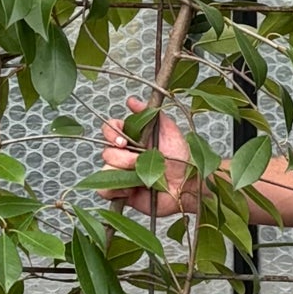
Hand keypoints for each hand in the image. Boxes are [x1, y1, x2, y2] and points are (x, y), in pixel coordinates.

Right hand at [99, 97, 195, 215]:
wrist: (188, 186)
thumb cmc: (183, 160)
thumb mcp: (169, 131)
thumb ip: (151, 113)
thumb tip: (132, 101)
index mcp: (133, 139)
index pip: (110, 129)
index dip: (112, 133)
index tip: (123, 140)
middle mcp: (125, 155)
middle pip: (106, 151)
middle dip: (123, 156)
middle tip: (137, 160)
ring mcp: (122, 174)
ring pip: (105, 169)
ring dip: (122, 172)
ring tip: (140, 176)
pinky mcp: (121, 193)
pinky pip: (104, 190)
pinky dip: (114, 189)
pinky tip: (131, 189)